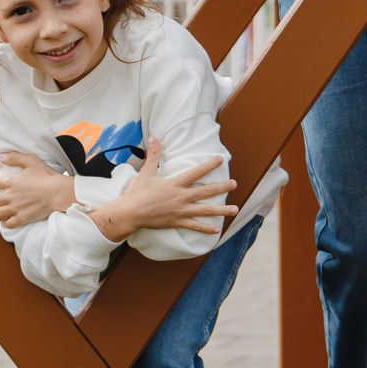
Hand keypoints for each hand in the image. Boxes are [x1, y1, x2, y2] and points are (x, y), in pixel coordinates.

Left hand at [0, 150, 75, 229]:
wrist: (58, 192)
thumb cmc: (46, 176)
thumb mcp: (31, 161)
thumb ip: (14, 157)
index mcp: (10, 181)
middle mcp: (10, 196)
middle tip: (1, 200)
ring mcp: (15, 208)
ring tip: (5, 210)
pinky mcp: (22, 218)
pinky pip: (8, 224)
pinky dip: (7, 222)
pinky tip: (10, 219)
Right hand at [96, 151, 235, 237]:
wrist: (131, 213)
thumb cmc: (138, 192)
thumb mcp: (147, 172)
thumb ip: (153, 155)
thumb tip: (153, 137)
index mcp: (175, 184)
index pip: (196, 172)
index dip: (209, 165)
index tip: (220, 160)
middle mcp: (181, 197)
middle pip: (206, 191)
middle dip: (222, 188)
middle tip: (235, 184)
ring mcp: (181, 211)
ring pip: (205, 210)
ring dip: (221, 210)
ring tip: (235, 210)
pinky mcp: (177, 222)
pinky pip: (194, 226)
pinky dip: (205, 228)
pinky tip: (216, 230)